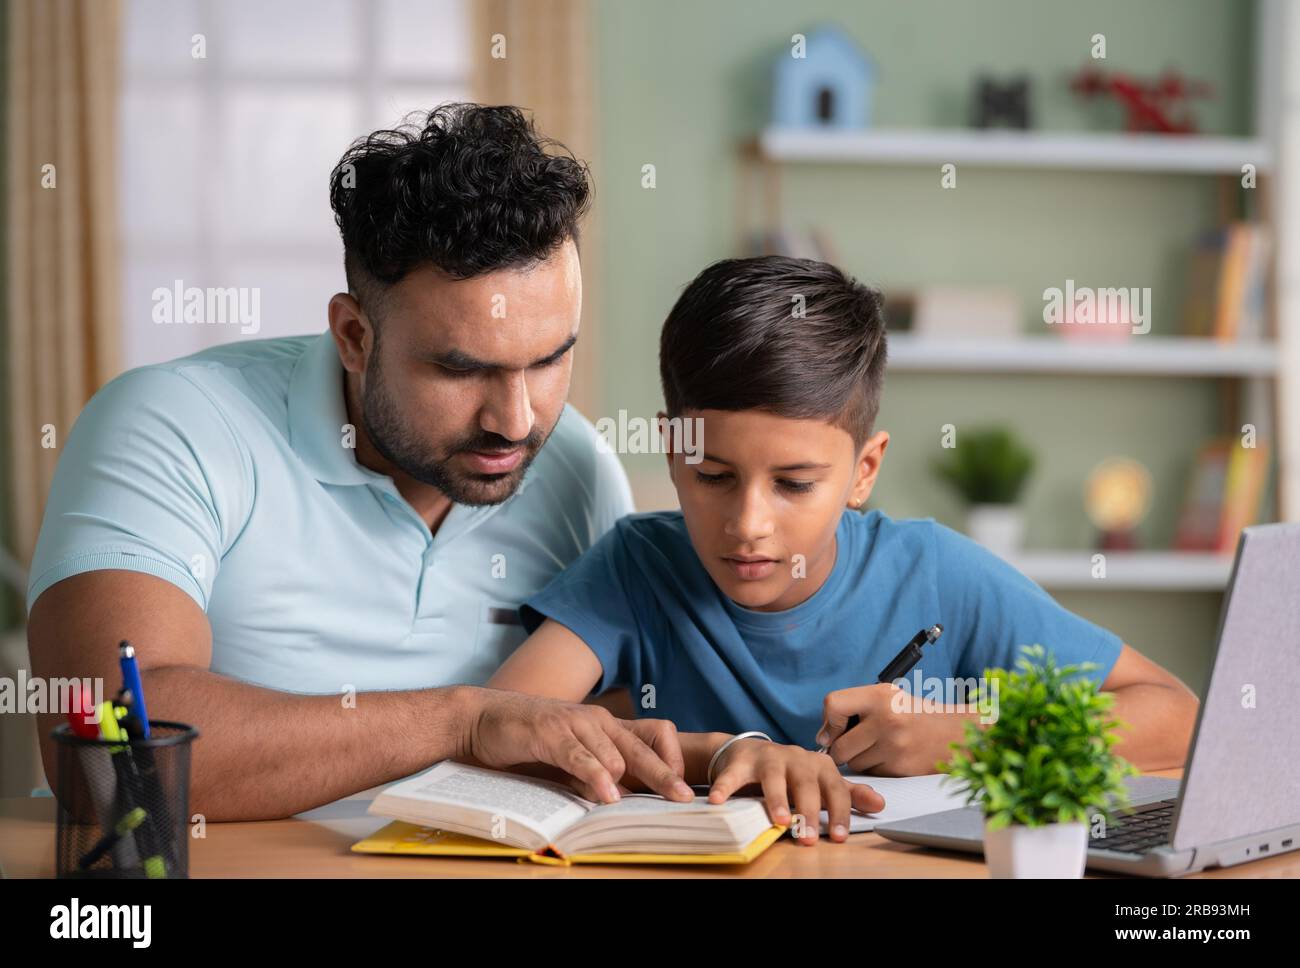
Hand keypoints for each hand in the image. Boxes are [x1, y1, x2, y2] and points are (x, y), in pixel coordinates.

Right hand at [460, 687, 694, 803]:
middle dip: (666, 775)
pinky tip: (608, 795)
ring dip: (632, 780)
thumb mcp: (567, 759)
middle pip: (643, 748)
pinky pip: (580, 757)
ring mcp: (574, 724)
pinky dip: (596, 776)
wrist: (482, 718)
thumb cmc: (527, 741)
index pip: (653, 735)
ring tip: (648, 803)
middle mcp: (596, 721)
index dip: (670, 760)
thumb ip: (593, 774)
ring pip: (615, 754)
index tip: (680, 787)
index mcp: (605, 726)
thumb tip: (621, 799)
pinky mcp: (550, 733)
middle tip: (684, 799)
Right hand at [706, 738, 884, 844]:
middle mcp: (796, 758)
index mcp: (819, 766)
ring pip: (774, 778)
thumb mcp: (821, 782)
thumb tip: (880, 805)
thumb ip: (848, 794)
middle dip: (808, 811)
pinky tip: (719, 801)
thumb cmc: (792, 773)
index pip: (835, 789)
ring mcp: (768, 758)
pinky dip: (725, 786)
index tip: (839, 837)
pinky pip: (733, 775)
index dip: (839, 812)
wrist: (750, 751)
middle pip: (806, 784)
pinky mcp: (741, 762)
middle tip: (808, 838)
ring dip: (776, 799)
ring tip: (779, 821)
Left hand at [817, 683, 975, 775]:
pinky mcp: (901, 768)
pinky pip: (872, 774)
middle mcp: (886, 719)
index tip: (835, 728)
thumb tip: (822, 737)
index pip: (833, 705)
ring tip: (879, 747)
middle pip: (839, 747)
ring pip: (854, 764)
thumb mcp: (886, 696)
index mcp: (880, 696)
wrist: (954, 734)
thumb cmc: (913, 714)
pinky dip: (876, 769)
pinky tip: (890, 757)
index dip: (829, 722)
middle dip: (842, 749)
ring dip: (860, 760)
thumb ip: (852, 707)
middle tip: (857, 743)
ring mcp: (894, 746)